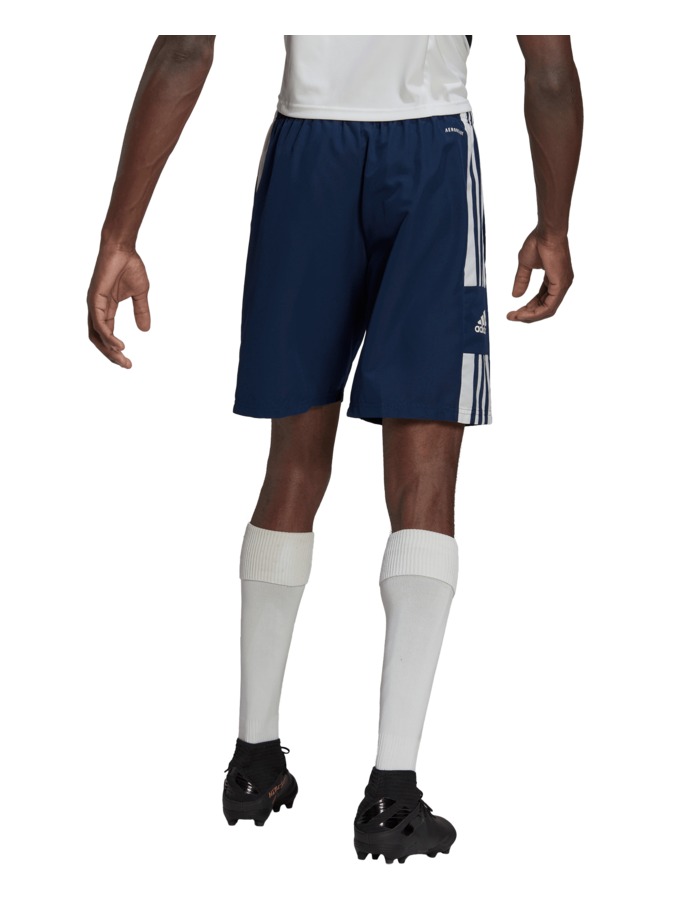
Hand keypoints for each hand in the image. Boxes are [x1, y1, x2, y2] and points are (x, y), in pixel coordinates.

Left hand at [87, 245, 150, 366]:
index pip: (107, 335)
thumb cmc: (130, 266)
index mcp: (106, 308)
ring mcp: (94, 304)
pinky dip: (108, 336)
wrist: (123, 248)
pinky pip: (99, 323)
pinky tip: (119, 345)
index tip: (129, 362)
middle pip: (99, 340)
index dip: (116, 350)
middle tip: (126, 366)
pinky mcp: (94, 298)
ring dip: (108, 350)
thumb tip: (145, 331)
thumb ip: (141, 311)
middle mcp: (97, 308)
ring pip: (96, 335)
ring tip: (122, 359)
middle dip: (111, 355)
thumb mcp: (140, 294)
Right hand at [508, 230, 573, 322]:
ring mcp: (563, 285)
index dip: (528, 308)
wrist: (547, 232)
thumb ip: (522, 280)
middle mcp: (562, 284)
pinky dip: (535, 313)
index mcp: (555, 279)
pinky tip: (523, 314)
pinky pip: (549, 307)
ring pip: (547, 310)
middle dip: (528, 314)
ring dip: (530, 316)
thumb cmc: (539, 242)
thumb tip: (515, 295)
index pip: (543, 300)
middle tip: (513, 317)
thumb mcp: (526, 264)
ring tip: (515, 317)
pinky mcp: (561, 285)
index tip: (514, 311)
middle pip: (545, 308)